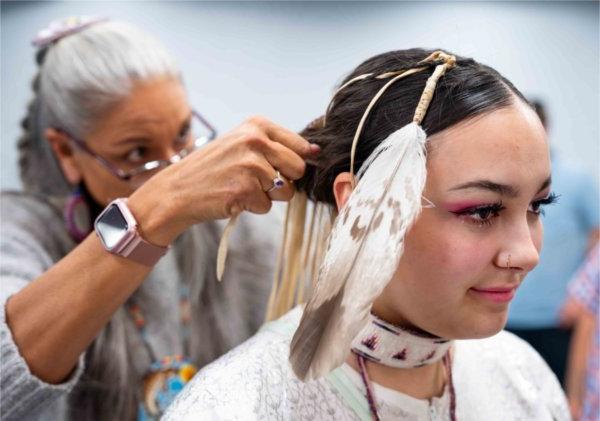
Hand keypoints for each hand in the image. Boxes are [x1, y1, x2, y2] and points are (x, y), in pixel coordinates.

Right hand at [128, 116, 318, 244]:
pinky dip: (252, 207)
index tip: (276, 167)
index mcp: (257, 125)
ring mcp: (251, 165)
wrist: (177, 190)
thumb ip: (277, 145)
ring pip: (285, 191)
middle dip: (283, 180)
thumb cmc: (213, 168)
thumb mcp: (241, 144)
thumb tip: (316, 152)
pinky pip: (267, 207)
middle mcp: (255, 141)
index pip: (300, 145)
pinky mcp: (245, 190)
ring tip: (240, 187)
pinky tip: (232, 197)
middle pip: (298, 169)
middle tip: (255, 180)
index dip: (292, 162)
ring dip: (266, 196)